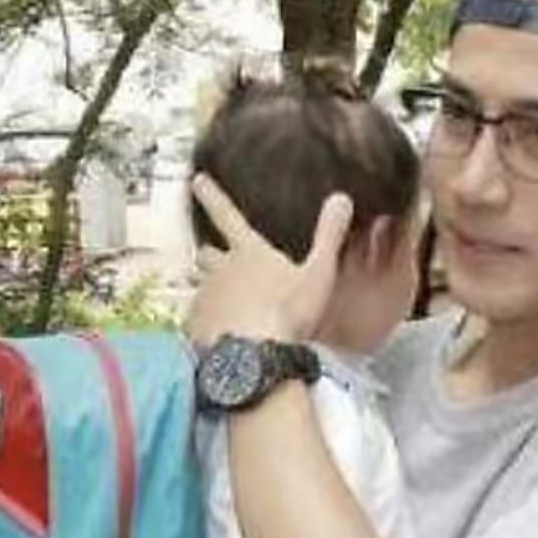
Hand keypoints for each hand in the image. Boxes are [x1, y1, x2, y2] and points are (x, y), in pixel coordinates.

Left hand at [186, 174, 352, 345]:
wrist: (255, 357)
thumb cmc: (289, 313)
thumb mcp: (318, 274)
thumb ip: (329, 236)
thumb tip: (341, 198)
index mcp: (249, 252)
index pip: (227, 214)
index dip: (212, 195)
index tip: (197, 180)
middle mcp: (220, 270)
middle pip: (207, 254)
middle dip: (210, 254)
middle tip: (214, 257)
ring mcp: (205, 299)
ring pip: (202, 288)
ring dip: (212, 294)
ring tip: (226, 309)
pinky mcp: (196, 328)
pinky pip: (198, 321)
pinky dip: (207, 325)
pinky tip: (219, 338)